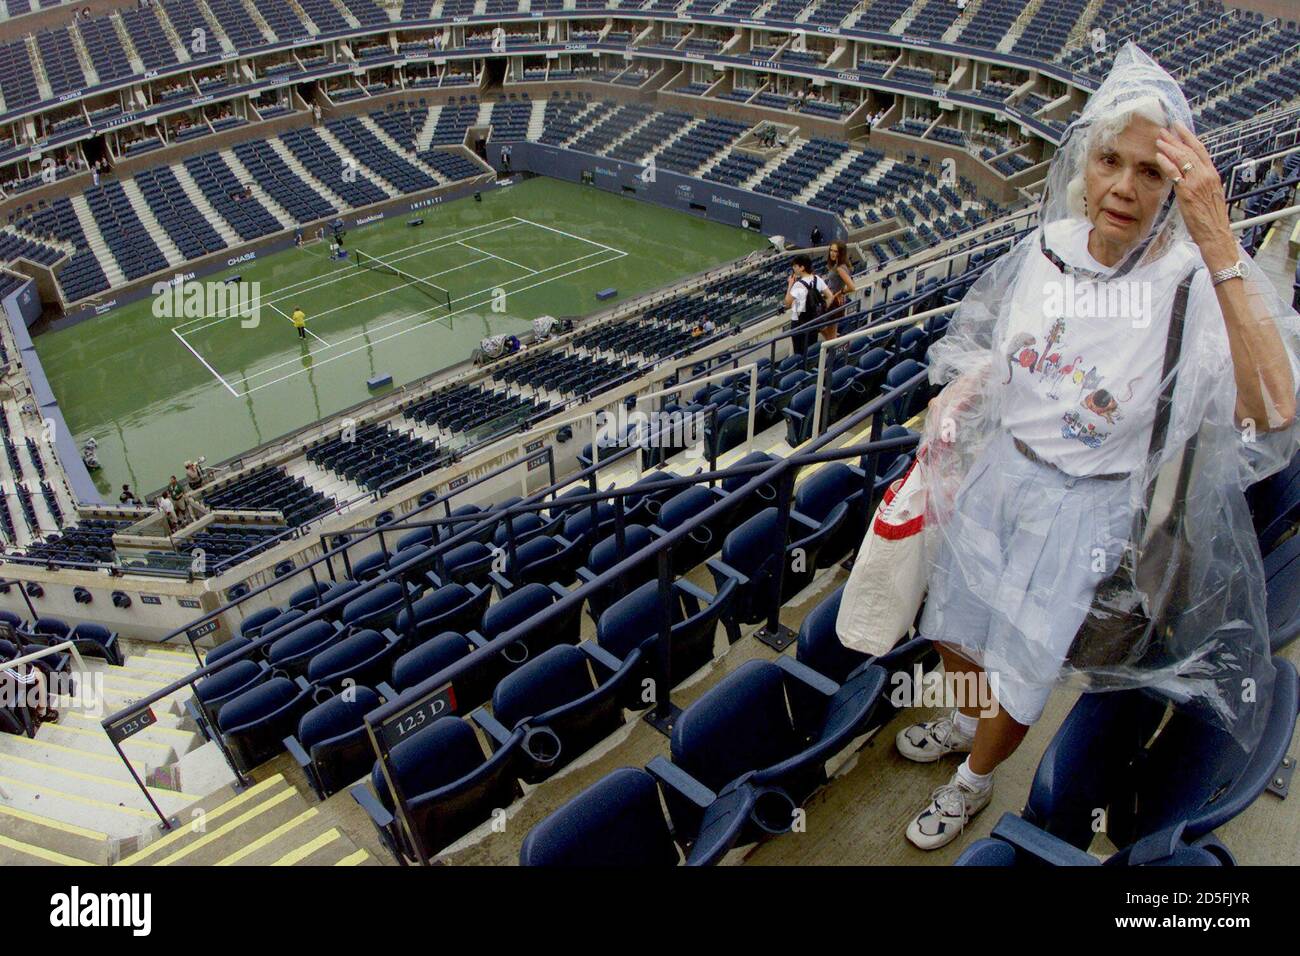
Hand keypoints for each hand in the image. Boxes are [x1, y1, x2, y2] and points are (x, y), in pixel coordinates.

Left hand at [1154, 122, 1236, 270]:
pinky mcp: (1188, 193)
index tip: (1180, 127)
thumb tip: (1186, 175)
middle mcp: (1207, 175)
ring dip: (1169, 147)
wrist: (1215, 233)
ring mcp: (1198, 183)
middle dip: (1176, 138)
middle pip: (1190, 150)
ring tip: (1159, 139)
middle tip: (1164, 129)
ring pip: (1183, 159)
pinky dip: (1167, 163)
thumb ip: (1199, 183)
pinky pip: (1176, 174)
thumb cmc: (1210, 218)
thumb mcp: (1208, 195)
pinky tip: (1159, 156)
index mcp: (1213, 175)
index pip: (1200, 150)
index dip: (1189, 137)